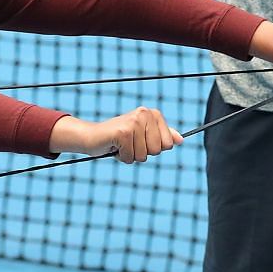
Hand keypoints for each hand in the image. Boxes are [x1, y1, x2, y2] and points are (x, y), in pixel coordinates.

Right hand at [49, 108, 182, 162]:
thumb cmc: (118, 139)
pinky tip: (114, 147)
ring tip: (120, 145)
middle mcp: (144, 114)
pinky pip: (130, 157)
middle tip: (128, 143)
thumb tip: (181, 140)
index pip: (168, 144)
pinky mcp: (123, 132)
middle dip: (142, 153)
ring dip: (130, 155)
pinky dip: (121, 157)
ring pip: (144, 155)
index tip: (139, 140)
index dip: (153, 148)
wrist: (91, 137)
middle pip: (157, 150)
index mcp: (152, 114)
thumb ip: (162, 136)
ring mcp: (134, 122)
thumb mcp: (143, 137)